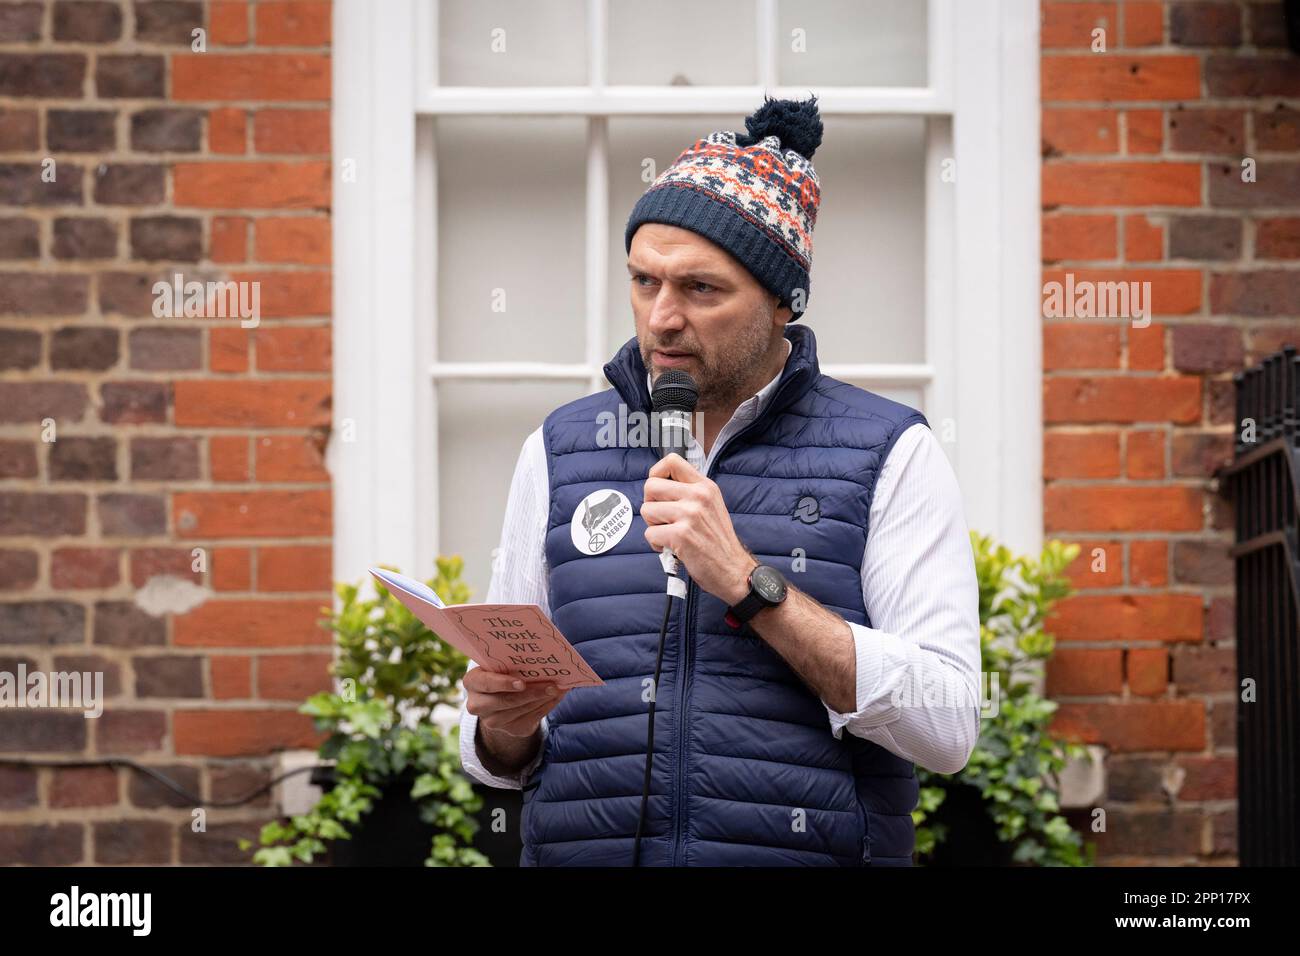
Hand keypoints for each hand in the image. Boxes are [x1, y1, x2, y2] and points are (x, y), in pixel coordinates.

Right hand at [464, 668, 566, 737]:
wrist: (501, 696)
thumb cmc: (502, 672)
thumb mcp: (502, 665)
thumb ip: (514, 663)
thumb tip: (544, 661)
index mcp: (472, 682)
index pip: (486, 683)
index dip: (504, 684)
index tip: (522, 683)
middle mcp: (477, 704)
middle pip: (506, 701)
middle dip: (532, 693)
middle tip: (552, 685)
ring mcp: (492, 721)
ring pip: (520, 711)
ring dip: (542, 700)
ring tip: (557, 689)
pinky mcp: (509, 730)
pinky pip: (530, 719)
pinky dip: (545, 707)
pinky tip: (554, 698)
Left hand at [641, 453, 757, 604]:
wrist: (733, 569)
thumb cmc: (718, 542)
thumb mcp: (711, 506)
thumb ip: (689, 493)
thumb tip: (659, 485)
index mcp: (705, 486)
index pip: (671, 461)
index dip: (656, 473)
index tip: (658, 490)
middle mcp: (698, 496)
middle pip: (650, 486)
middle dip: (650, 504)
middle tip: (663, 519)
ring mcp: (689, 514)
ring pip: (646, 510)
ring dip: (653, 526)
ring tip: (670, 535)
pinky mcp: (681, 535)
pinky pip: (650, 533)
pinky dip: (656, 544)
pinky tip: (672, 548)